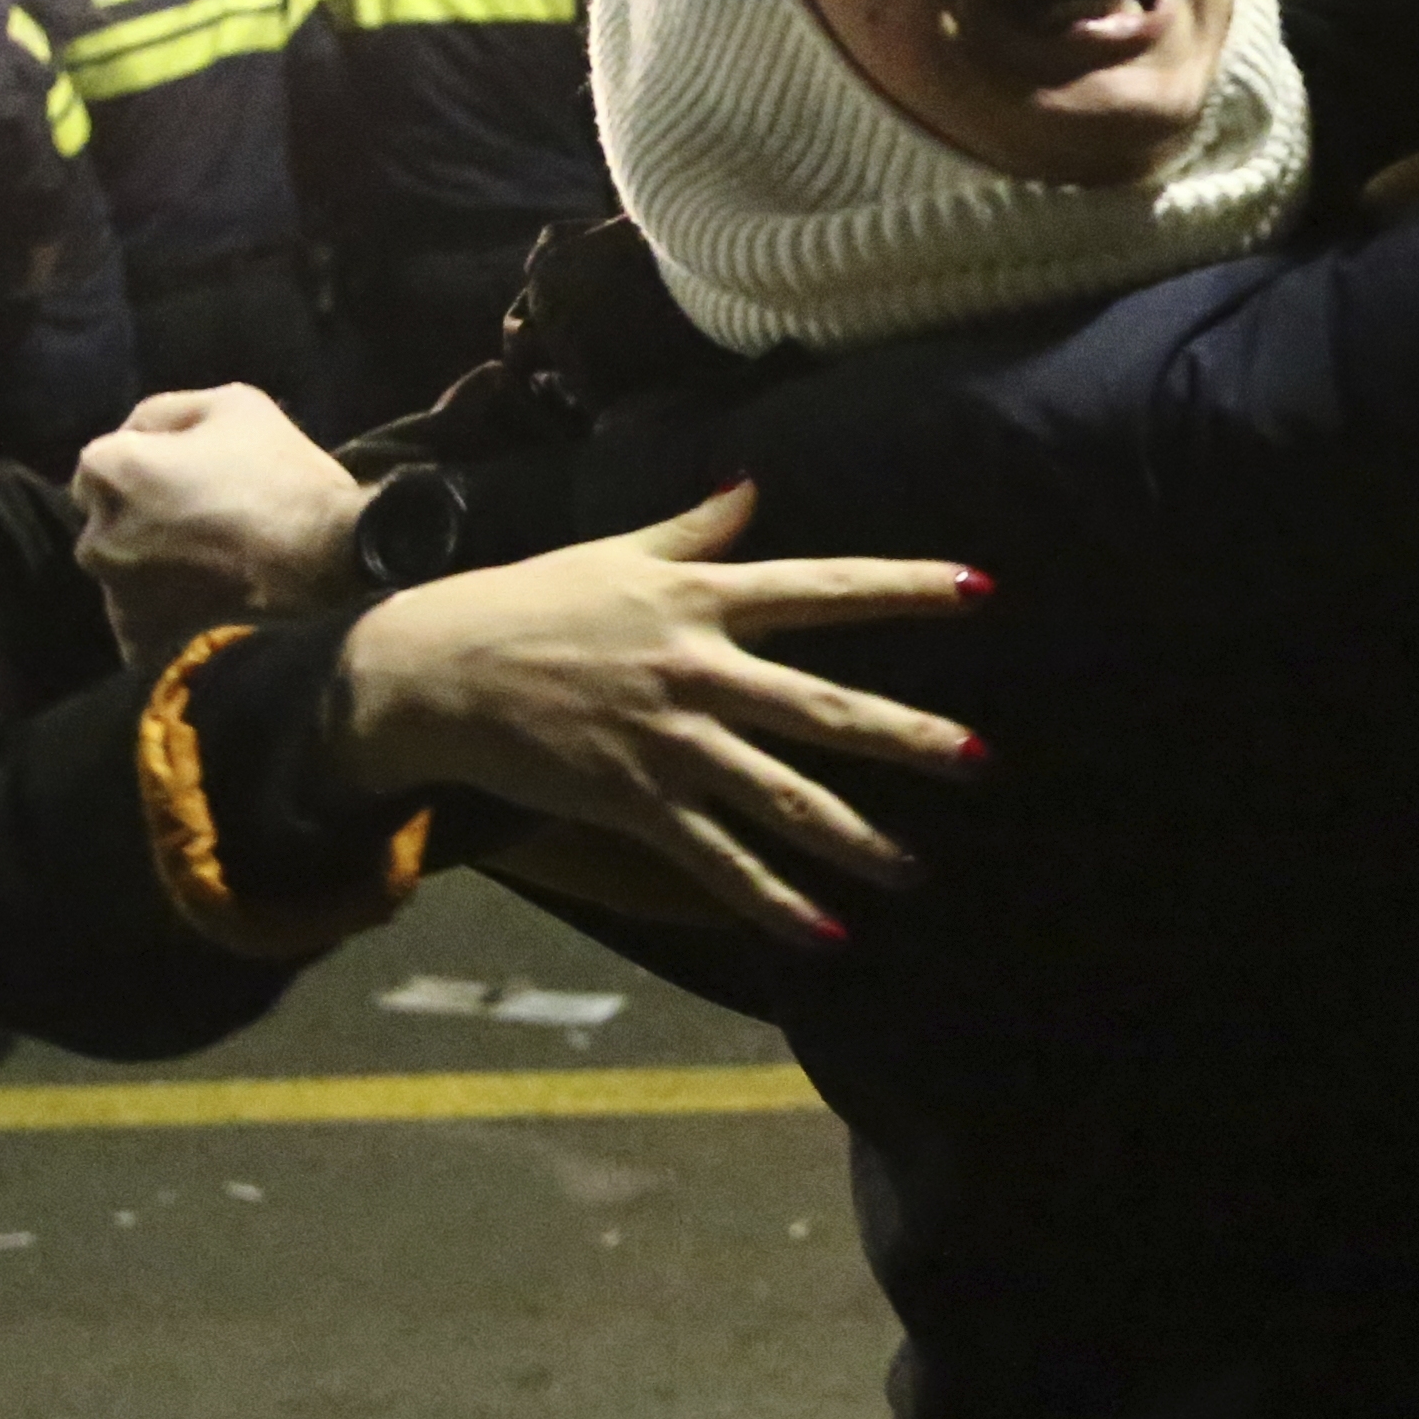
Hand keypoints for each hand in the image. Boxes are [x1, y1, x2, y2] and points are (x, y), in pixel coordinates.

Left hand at [75, 386, 373, 674]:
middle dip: (142, 515)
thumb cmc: (278, 473)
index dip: (151, 462)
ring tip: (209, 564)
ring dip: (152, 566)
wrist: (326, 557)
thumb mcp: (233, 404)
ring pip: (123, 571)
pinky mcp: (143, 636)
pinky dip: (164, 618)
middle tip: (201, 516)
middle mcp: (94, 533)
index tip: (192, 472)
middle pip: (110, 519)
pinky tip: (203, 604)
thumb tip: (138, 433)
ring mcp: (116, 591)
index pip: (105, 461)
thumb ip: (167, 413)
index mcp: (107, 469)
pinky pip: (141, 627)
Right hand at [333, 478, 987, 947]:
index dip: (904, 589)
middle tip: (981, 760)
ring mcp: (670, 741)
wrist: (436, 670)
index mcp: (702, 598)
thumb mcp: (615, 553)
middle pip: (823, 706)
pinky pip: (718, 859)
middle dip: (907, 736)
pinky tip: (825, 932)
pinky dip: (773, 901)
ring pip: (781, 796)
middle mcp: (700, 669)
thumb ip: (694, 528)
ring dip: (854, 836)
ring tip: (917, 869)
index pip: (824, 588)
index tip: (980, 591)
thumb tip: (749, 486)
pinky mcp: (636, 802)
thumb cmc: (528, 603)